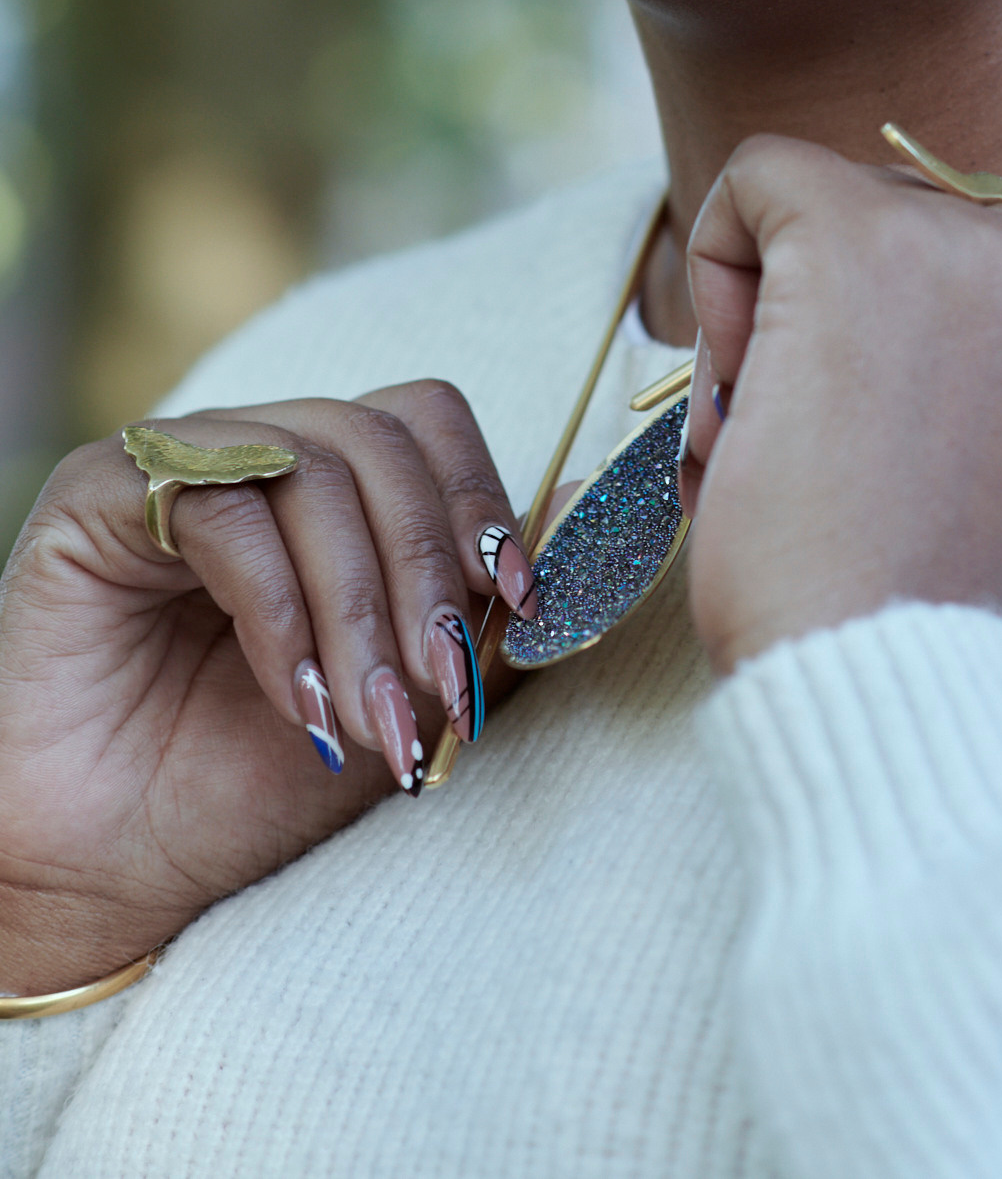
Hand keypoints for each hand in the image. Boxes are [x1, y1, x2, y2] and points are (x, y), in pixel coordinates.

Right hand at [0, 382, 535, 995]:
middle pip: (382, 441)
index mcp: (330, 481)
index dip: (480, 498)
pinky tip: (294, 699)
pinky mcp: (104, 491)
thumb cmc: (252, 785)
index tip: (516, 601)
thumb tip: (598, 500)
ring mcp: (181, 461)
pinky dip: (280, 609)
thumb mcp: (408, 693)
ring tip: (367, 715)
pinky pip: (224, 508)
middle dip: (426, 573)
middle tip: (437, 690)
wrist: (113, 875)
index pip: (428, 425)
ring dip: (360, 605)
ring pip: (314, 469)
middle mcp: (258, 450)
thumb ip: (490, 607)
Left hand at [677, 139, 1001, 675]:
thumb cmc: (884, 579)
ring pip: (811, 200)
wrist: (865, 660)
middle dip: (808, 319)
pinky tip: (736, 386)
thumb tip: (844, 240)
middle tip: (797, 445)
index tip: (859, 441)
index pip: (944, 250)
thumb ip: (942, 330)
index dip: (868, 336)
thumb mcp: (959, 430)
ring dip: (758, 314)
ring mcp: (959, 241)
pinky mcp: (855, 237)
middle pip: (880, 213)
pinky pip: (755, 175)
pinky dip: (715, 267)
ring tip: (765, 435)